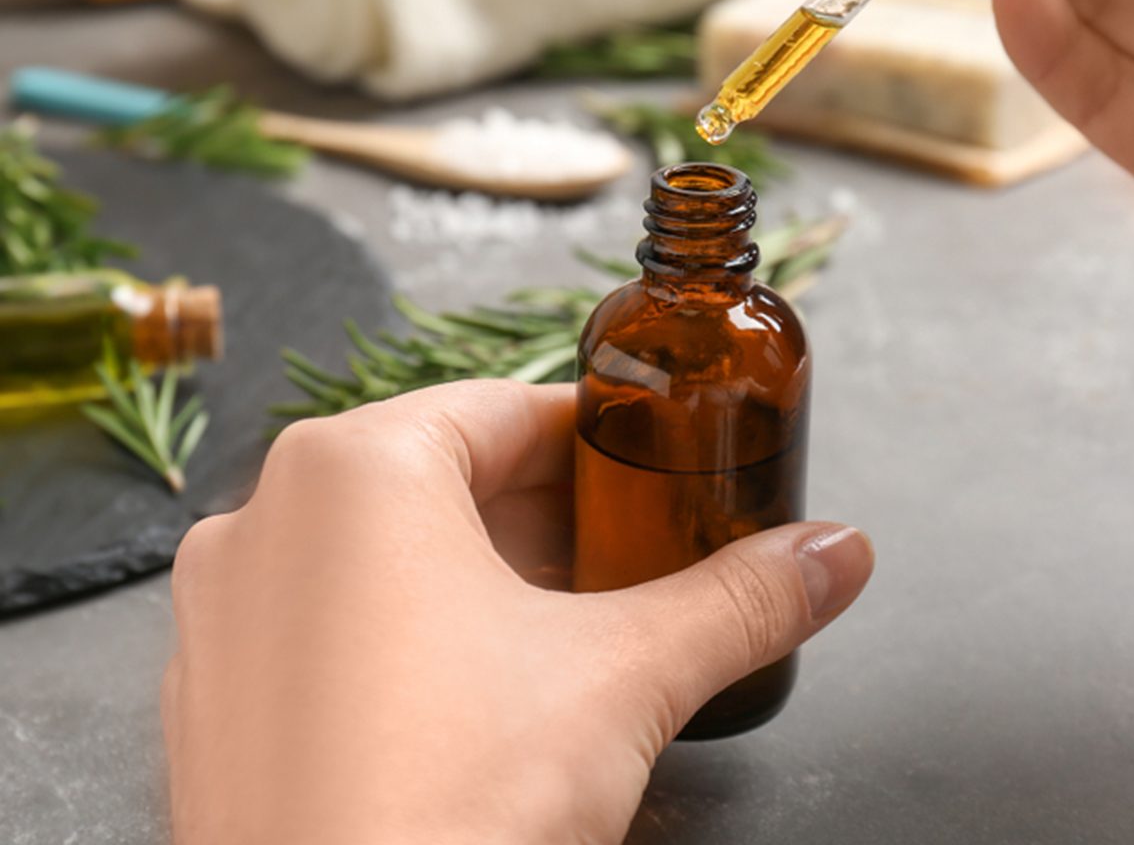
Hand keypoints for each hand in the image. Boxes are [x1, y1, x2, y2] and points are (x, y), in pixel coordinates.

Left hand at [163, 380, 872, 844]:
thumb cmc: (455, 805)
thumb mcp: (624, 678)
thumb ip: (739, 599)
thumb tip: (837, 553)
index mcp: (353, 467)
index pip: (508, 411)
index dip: (600, 443)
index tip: (657, 473)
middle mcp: (268, 514)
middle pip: (448, 476)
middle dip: (552, 515)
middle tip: (634, 555)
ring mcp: (226, 607)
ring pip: (386, 547)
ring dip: (486, 570)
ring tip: (573, 622)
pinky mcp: (214, 692)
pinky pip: (330, 615)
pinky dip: (410, 624)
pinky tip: (481, 684)